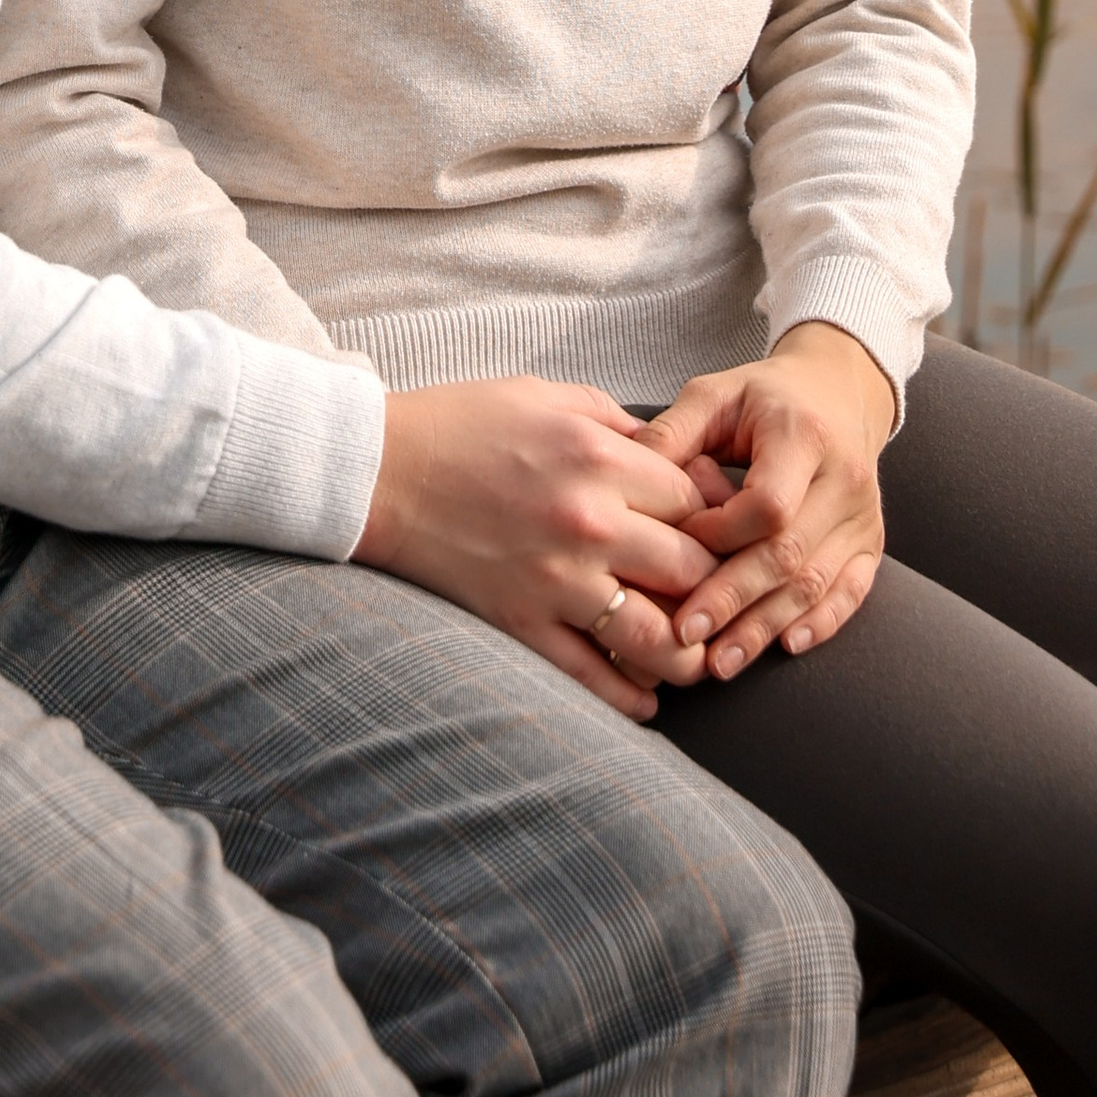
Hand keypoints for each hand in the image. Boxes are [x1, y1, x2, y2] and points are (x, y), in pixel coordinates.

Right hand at [352, 373, 721, 719]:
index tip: (714, 533)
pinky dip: (630, 697)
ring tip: (694, 656)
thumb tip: (673, 456)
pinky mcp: (522, 622)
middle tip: (715, 594)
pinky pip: (592, 676)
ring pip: (656, 638)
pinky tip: (648, 700)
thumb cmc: (463, 424)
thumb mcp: (547, 396)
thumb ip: (617, 422)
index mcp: (597, 456)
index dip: (714, 520)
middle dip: (711, 584)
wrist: (381, 471)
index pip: (694, 502)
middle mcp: (588, 521)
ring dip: (687, 653)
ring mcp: (556, 579)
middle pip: (690, 570)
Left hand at [637, 322, 892, 681]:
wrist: (836, 389)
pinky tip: (786, 645)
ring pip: (816, 583)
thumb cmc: (763, 394)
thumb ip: (672, 432)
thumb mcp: (714, 393)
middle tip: (687, 636)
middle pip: (790, 553)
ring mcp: (862, 515)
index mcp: (803, 435)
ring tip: (721, 661)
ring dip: (766, 626)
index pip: (767, 504)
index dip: (720, 535)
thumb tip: (625, 476)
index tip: (675, 550)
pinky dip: (821, 623)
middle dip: (735, 600)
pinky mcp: (869, 541)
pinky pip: (851, 591)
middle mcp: (843, 477)